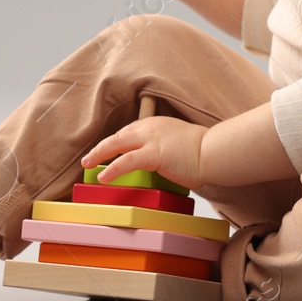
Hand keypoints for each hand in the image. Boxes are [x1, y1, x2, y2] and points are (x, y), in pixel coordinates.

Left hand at [79, 116, 207, 190]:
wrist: (214, 151)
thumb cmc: (203, 151)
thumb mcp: (180, 143)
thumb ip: (165, 149)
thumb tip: (160, 164)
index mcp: (156, 124)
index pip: (129, 132)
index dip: (116, 142)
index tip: (107, 151)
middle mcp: (150, 128)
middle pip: (118, 136)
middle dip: (101, 147)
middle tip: (89, 158)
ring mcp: (151, 140)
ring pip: (116, 144)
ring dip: (99, 154)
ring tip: (88, 164)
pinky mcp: (153, 154)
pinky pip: (126, 161)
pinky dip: (112, 169)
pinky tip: (103, 176)